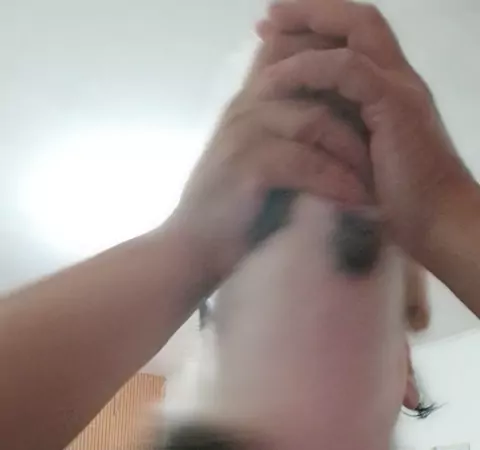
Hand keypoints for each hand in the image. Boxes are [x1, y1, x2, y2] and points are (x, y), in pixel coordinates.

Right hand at [171, 30, 369, 284]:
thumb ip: (284, 137)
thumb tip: (335, 130)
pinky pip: (307, 162)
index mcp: (251, 99)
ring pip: (317, 120)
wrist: (191, 253)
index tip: (372, 103)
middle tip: (388, 142)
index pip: (298, 56)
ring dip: (355, 152)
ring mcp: (244, 133)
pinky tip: (358, 201)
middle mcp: (247, 106)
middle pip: (316, 79)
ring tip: (378, 179)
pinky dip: (338, 182)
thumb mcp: (255, 162)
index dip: (339, 68)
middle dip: (358, 109)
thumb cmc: (229, 214)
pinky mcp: (247, 166)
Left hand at [257, 0, 473, 268]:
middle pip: (358, 22)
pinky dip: (313, 67)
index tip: (274, 35)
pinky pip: (349, 69)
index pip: (358, 41)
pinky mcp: (395, 105)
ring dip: (309, 28)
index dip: (319, 30)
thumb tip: (297, 142)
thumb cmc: (401, 210)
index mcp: (392, 92)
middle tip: (266, 18)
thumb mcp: (360, 166)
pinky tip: (282, 75)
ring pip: (355, 33)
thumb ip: (339, 142)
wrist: (438, 227)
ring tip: (268, 30)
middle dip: (311, 13)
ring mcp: (400, 89)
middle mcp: (399, 81)